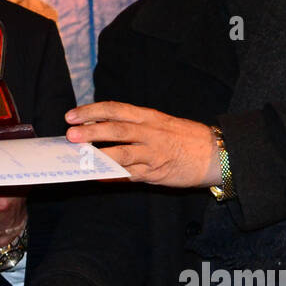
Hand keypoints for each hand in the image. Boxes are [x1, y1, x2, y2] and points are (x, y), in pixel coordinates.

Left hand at [65, 100, 219, 187]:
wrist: (215, 154)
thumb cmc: (182, 137)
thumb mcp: (158, 123)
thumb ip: (131, 125)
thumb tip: (97, 127)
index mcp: (148, 116)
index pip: (115, 109)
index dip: (91, 111)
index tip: (72, 115)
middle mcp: (149, 132)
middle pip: (116, 129)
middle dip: (91, 131)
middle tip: (70, 134)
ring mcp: (153, 154)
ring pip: (122, 153)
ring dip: (98, 155)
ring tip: (80, 158)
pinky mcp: (156, 173)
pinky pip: (130, 175)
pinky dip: (113, 176)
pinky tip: (98, 176)